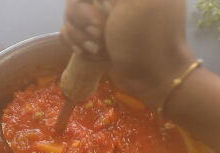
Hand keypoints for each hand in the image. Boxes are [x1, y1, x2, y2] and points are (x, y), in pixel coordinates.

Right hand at [60, 0, 195, 108]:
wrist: (152, 78)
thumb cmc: (149, 37)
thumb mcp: (139, 0)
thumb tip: (101, 0)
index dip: (88, 3)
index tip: (104, 19)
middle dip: (82, 14)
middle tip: (100, 32)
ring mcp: (103, 13)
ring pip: (69, 11)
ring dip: (79, 32)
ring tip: (98, 47)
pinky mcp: (93, 34)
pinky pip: (67, 29)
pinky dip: (74, 42)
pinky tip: (92, 52)